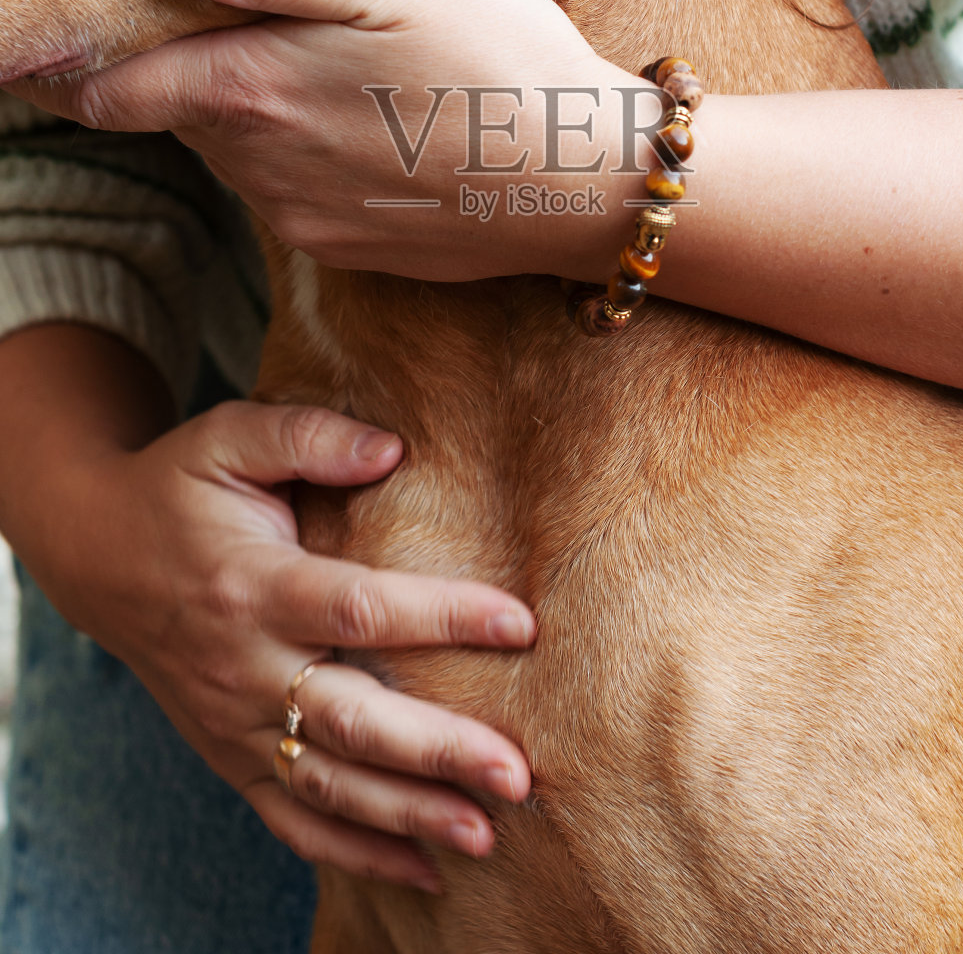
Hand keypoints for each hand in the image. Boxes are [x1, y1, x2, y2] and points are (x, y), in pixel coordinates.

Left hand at [13, 0, 638, 281]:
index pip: (114, 92)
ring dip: (252, 115)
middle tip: (233, 24)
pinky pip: (291, 196)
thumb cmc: (499, 56)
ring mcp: (304, 220)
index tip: (54, 49)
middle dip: (186, 74)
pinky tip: (370, 124)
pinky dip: (302, 157)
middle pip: (181, 117)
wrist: (586, 181)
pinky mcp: (349, 251)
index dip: (75, 69)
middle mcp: (260, 169)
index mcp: (253, 91)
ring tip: (321, 68)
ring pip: (236, 157)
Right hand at [15, 344, 534, 890]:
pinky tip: (425, 871)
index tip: (520, 624)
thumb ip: (310, 436)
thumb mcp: (230, 437)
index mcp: (253, 584)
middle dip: (437, 751)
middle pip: (352, 719)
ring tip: (487, 833)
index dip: (443, 616)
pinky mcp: (231, 757)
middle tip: (517, 772)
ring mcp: (235, 724)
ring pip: (329, 785)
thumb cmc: (179, 487)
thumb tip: (393, 447)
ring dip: (408, 815)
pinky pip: (293, 820)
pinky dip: (357, 853)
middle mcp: (244, 666)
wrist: (97, 554)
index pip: (360, 608)